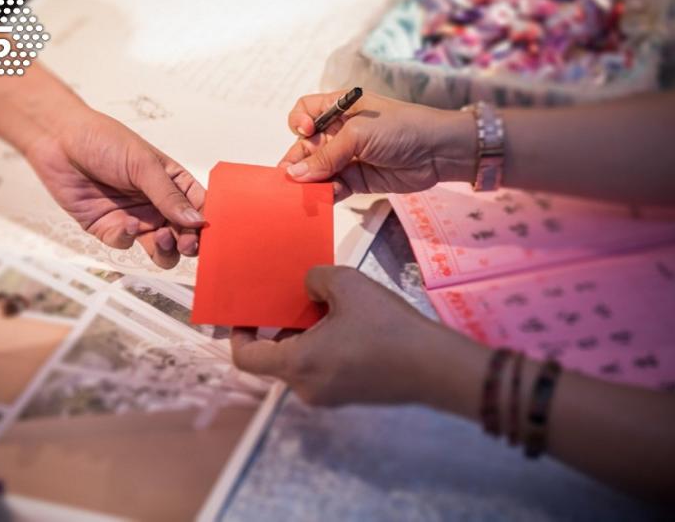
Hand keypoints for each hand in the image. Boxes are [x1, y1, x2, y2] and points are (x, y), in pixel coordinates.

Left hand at [24, 107, 205, 268]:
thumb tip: (197, 221)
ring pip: (160, 250)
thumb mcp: (143, 165)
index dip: (207, 223)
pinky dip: (128, 238)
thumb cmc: (104, 140)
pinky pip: (125, 244)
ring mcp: (135, 218)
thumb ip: (169, 196)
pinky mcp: (109, 229)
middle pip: (184, 235)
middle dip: (189, 243)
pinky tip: (125, 223)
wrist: (59, 140)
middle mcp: (157, 204)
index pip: (200, 208)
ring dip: (165, 250)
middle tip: (187, 243)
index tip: (209, 233)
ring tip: (160, 238)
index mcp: (173, 184)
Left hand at [230, 266, 487, 409]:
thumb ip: (315, 278)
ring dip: (305, 335)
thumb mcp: (347, 285)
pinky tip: (348, 324)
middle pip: (275, 358)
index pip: (246, 358)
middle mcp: (306, 388)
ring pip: (301, 362)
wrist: (435, 366)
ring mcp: (328, 396)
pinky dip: (323, 348)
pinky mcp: (350, 396)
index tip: (248, 314)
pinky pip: (322, 370)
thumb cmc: (386, 327)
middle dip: (280, 326)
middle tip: (295, 298)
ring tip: (328, 307)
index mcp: (297, 364)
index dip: (239, 334)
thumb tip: (307, 286)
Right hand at [279, 91, 476, 200]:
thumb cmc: (400, 128)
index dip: (299, 122)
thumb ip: (326, 156)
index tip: (305, 133)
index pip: (305, 111)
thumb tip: (295, 174)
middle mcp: (340, 131)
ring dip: (310, 181)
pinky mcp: (357, 179)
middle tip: (291, 178)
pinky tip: (328, 195)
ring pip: (317, 170)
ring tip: (308, 192)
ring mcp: (348, 156)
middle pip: (306, 146)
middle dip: (298, 160)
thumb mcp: (359, 135)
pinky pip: (333, 187)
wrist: (438, 151)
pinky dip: (327, 193)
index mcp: (339, 108)